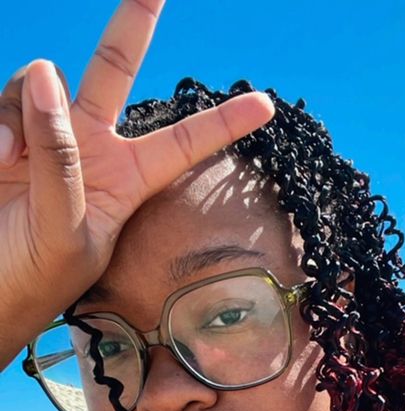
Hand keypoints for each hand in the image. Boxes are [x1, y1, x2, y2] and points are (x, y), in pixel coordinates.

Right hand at [0, 0, 272, 368]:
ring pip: (39, 81)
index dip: (221, 125)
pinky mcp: (5, 136)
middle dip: (133, 24)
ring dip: (21, 112)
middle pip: (114, 68)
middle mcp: (88, 148)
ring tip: (9, 165)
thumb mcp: (66, 233)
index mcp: (125, 181)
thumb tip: (48, 80)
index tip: (267, 106)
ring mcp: (42, 137)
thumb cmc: (36, 279)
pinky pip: (2, 100)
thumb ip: (63, 161)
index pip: (181, 144)